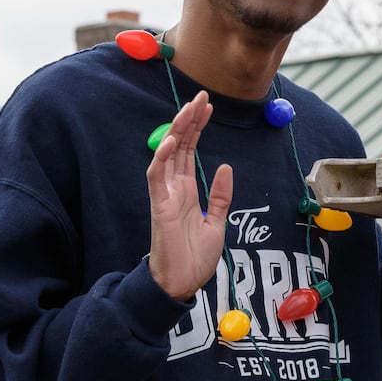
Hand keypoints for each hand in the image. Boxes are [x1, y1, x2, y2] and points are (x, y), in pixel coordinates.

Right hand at [147, 91, 231, 300]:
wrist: (182, 284)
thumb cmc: (194, 257)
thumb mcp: (216, 222)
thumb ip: (220, 196)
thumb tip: (225, 168)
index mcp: (187, 190)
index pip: (190, 150)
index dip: (198, 127)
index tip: (208, 106)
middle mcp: (174, 188)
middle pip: (179, 145)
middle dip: (189, 120)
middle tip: (201, 96)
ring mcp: (164, 195)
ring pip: (166, 154)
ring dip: (176, 130)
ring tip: (189, 109)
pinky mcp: (158, 206)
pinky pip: (156, 177)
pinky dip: (160, 158)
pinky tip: (169, 140)